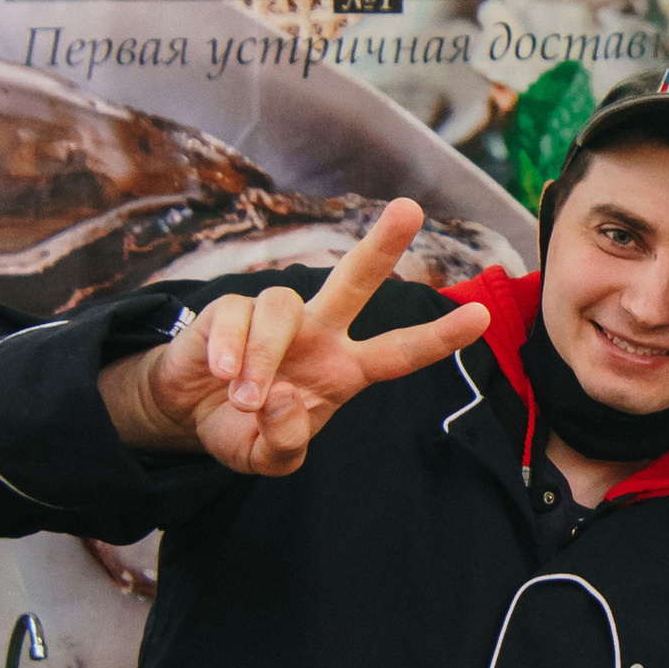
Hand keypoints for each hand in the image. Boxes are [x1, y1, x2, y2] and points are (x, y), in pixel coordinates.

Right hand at [99, 201, 489, 475]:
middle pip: (354, 281)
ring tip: (243, 399)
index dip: (438, 337)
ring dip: (262, 359)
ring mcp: (277, 317)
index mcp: (343, 370)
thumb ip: (284, 444)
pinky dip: (230, 349)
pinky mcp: (231, 309)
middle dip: (381, 244)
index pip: (399, 353)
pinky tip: (220, 375)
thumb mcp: (267, 458)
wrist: (187, 414)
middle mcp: (318, 333)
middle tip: (409, 209)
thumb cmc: (243, 429)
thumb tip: (283, 400)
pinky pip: (238, 314)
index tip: (481, 315)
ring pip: (282, 308)